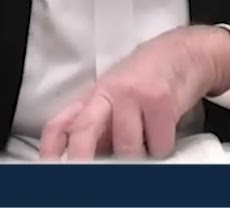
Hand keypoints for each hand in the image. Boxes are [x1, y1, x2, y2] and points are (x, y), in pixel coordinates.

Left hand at [39, 25, 229, 160]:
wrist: (182, 53)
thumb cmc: (146, 81)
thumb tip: (87, 163)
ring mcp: (132, 96)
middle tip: (87, 175)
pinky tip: (164, 129)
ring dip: (140, 157)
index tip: (48, 169)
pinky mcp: (159, 100)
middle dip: (82, 160)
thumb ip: (99, 129)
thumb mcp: (114, 99)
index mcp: (91, 98)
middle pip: (84, 132)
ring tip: (147, 141)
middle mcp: (107, 94)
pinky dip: (163, 148)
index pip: (60, 125)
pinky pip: (158, 147)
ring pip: (128, 150)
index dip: (49, 151)